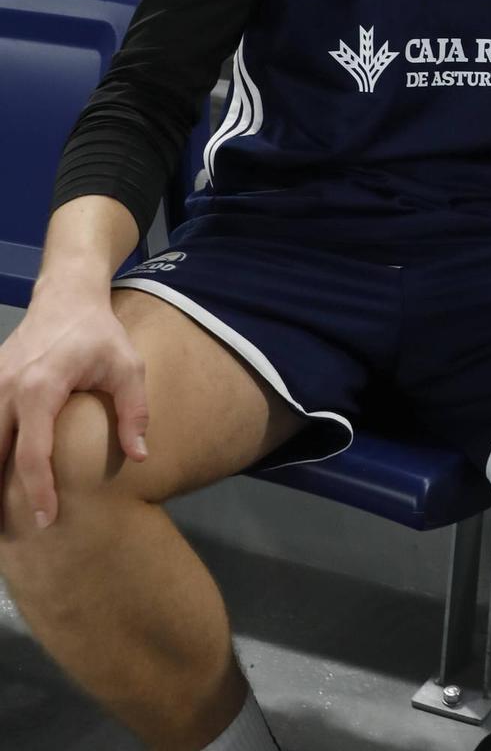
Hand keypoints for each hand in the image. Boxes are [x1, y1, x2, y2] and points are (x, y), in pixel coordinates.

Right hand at [0, 284, 147, 531]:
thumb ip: (134, 411)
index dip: (39, 491)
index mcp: (40, 388)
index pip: (33, 453)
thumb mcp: (127, 367)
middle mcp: (6, 390)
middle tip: (9, 533)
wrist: (65, 296)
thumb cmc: (99, 334)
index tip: (47, 519)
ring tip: (2, 514)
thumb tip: (139, 456)